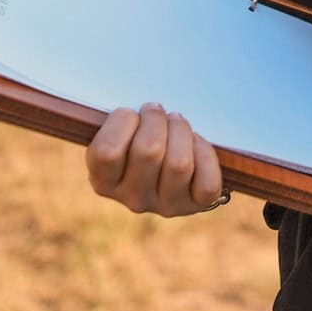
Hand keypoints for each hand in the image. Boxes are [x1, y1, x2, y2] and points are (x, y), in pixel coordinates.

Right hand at [86, 102, 224, 215]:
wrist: (169, 157)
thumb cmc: (140, 132)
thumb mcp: (121, 128)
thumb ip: (120, 119)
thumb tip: (143, 105)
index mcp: (104, 181)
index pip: (107, 152)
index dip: (123, 121)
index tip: (132, 114)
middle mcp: (133, 199)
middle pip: (149, 151)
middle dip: (157, 118)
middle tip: (157, 110)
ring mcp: (165, 205)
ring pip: (180, 163)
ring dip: (181, 130)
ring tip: (176, 121)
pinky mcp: (195, 205)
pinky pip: (207, 183)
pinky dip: (205, 155)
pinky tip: (196, 144)